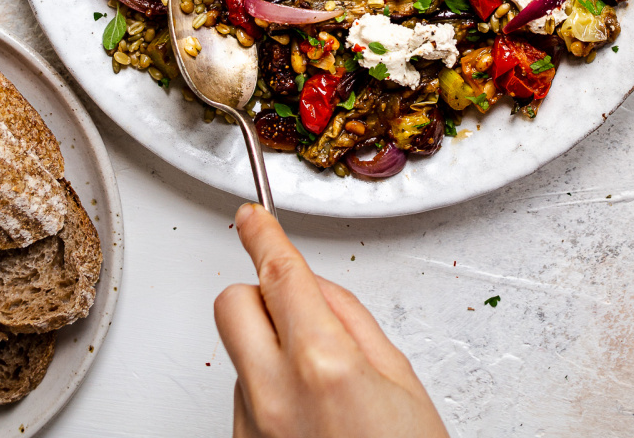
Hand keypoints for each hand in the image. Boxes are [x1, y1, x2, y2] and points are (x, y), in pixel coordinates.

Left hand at [215, 203, 448, 437]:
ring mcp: (252, 429)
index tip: (251, 217)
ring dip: (270, 351)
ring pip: (240, 355)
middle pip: (233, 304)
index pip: (279, 274)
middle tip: (295, 308)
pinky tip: (311, 419)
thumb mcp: (400, 380)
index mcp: (323, 364)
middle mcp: (274, 394)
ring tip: (324, 391)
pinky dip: (270, 393)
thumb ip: (353, 322)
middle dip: (259, 294)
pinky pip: (245, 398)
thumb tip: (318, 290)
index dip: (262, 234)